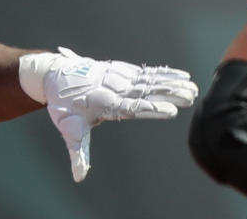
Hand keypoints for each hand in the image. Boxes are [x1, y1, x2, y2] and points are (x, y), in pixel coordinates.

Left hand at [20, 47, 197, 181]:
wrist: (53, 75)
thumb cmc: (63, 105)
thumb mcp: (69, 129)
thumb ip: (78, 153)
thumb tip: (79, 177)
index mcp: (104, 103)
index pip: (132, 107)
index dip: (151, 109)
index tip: (172, 111)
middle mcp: (113, 87)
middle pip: (146, 90)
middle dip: (169, 93)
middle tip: (191, 95)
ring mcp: (118, 76)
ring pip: (149, 79)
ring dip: (172, 82)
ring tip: (193, 86)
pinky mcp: (120, 69)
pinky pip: (145, 71)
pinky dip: (163, 72)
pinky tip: (180, 74)